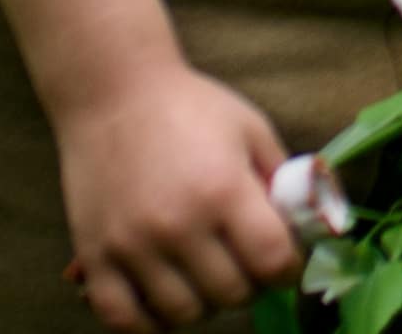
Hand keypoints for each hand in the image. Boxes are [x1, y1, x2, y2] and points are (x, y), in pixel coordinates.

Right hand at [51, 59, 301, 329]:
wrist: (112, 91)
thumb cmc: (189, 107)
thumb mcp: (251, 131)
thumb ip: (282, 183)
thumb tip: (307, 230)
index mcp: (224, 190)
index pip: (274, 262)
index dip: (289, 268)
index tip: (285, 259)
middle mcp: (178, 224)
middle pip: (233, 293)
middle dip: (251, 284)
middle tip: (245, 264)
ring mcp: (132, 244)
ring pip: (184, 313)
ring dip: (205, 302)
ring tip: (206, 276)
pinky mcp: (95, 255)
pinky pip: (124, 319)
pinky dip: (149, 322)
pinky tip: (164, 299)